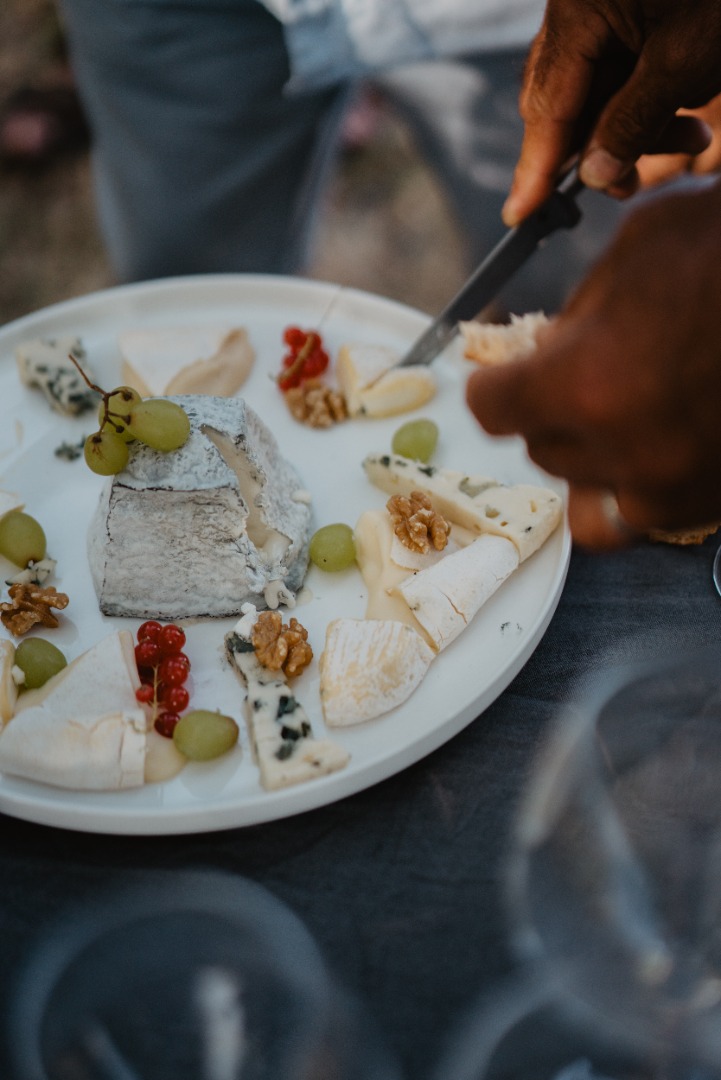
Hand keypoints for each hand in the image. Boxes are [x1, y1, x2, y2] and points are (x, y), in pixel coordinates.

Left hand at [467, 180, 720, 548]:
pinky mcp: (712, 503)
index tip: (504, 377)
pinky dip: (640, 483)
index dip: (496, 384)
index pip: (492, 408)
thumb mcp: (642, 247)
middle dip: (551, 410)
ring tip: (619, 415)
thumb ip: (580, 310)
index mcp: (584, 384)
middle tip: (586, 371)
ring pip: (587, 494)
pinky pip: (645, 514)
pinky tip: (660, 438)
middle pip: (541, 449)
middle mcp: (623, 452)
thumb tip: (552, 347)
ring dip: (591, 456)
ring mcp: (672, 488)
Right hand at [503, 0, 720, 224]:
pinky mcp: (624, 9)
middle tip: (631, 185)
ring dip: (633, 128)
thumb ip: (632, 123)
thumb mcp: (686, 62)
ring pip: (594, 91)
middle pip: (562, 100)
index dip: (536, 167)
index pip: (546, 105)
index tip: (521, 214)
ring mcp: (599, 5)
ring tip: (693, 139)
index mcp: (580, 7)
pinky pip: (618, 69)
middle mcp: (578, 4)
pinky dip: (645, 100)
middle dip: (597, 149)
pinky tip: (686, 112)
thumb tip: (595, 175)